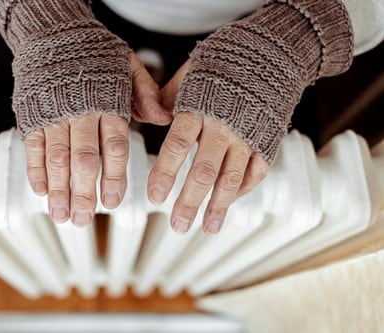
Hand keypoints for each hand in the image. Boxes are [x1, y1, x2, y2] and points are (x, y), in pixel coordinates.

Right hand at [25, 54, 170, 226]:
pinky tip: (39, 191)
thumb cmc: (96, 56)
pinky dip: (35, 170)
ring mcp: (54, 115)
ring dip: (58, 190)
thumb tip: (164, 119)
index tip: (112, 202)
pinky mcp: (33, 115)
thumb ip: (145, 94)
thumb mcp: (128, 67)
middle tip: (83, 219)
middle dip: (83, 193)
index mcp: (108, 104)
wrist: (55, 34)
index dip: (113, 177)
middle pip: (83, 159)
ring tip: (61, 215)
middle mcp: (81, 112)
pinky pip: (33, 146)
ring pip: (56, 158)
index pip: (114, 147)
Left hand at [148, 61, 268, 233]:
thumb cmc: (227, 60)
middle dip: (189, 201)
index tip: (154, 196)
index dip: (165, 173)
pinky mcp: (267, 141)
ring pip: (232, 178)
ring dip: (218, 207)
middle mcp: (224, 126)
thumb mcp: (193, 71)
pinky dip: (242, 190)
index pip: (177, 145)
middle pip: (204, 171)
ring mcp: (249, 136)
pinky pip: (256, 172)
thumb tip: (151, 116)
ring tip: (207, 229)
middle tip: (177, 225)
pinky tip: (229, 205)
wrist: (276, 51)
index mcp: (199, 107)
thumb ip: (171, 96)